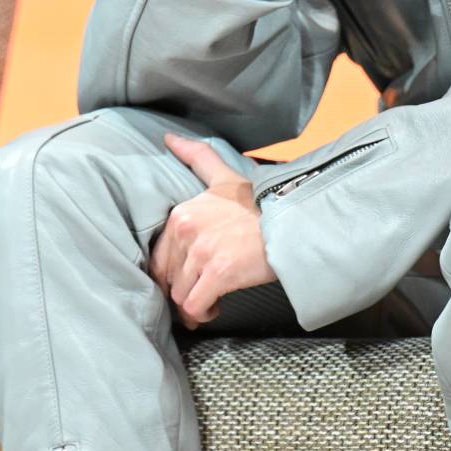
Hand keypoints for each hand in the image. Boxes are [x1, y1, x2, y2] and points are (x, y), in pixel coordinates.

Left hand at [149, 133, 273, 328]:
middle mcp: (186, 230)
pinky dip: (203, 313)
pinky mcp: (218, 272)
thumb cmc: (259, 204)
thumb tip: (168, 138)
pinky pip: (195, 306)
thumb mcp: (224, 176)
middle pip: (168, 278)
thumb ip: (196, 157)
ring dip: (193, 305)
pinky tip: (215, 308)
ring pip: (180, 295)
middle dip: (181, 290)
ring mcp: (201, 252)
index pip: (159, 257)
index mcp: (181, 213)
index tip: (189, 277)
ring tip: (209, 301)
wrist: (290, 221)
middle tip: (199, 293)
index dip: (172, 273)